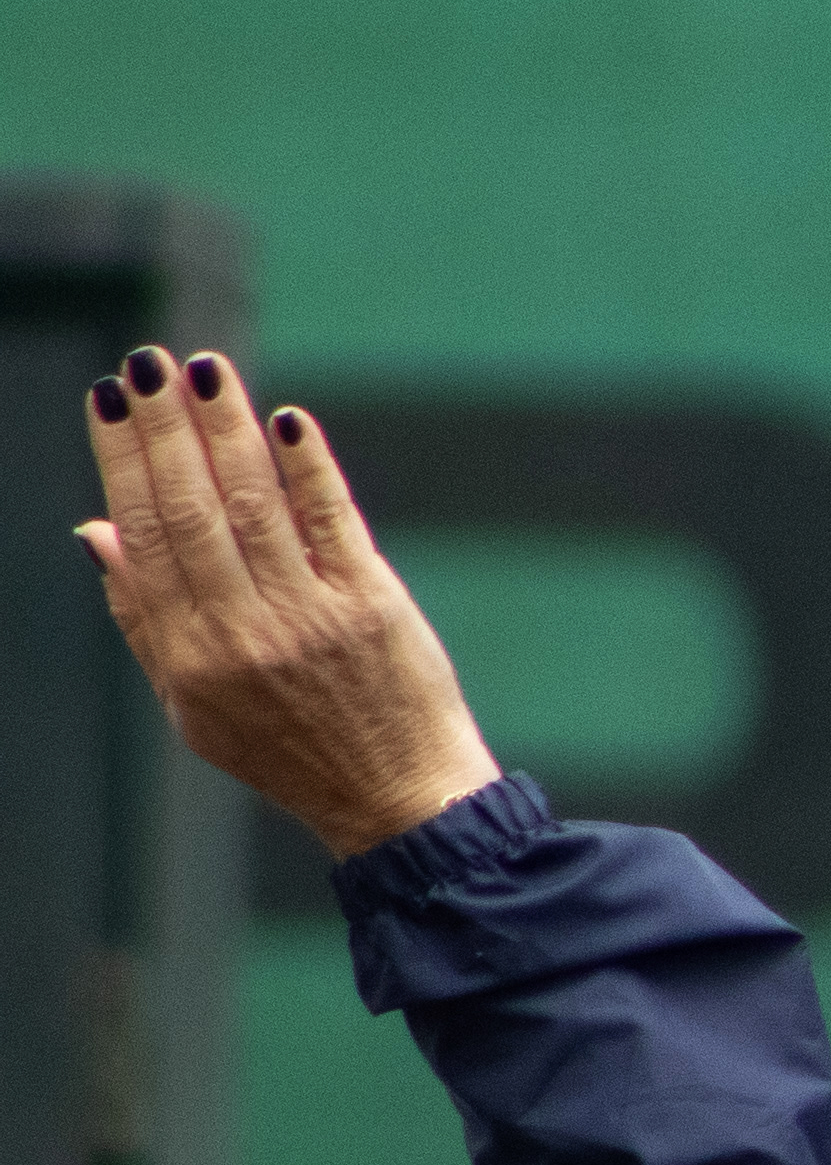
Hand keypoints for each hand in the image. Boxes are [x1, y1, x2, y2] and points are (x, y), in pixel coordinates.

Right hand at [78, 361, 501, 859]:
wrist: (399, 799)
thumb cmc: (288, 748)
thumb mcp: (192, 704)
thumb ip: (144, 618)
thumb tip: (97, 530)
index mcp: (188, 655)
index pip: (143, 536)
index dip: (122, 462)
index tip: (107, 400)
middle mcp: (242, 632)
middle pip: (190, 509)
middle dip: (164, 430)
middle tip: (146, 364)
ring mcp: (309, 616)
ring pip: (255, 504)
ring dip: (226, 430)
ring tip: (204, 371)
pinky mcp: (373, 604)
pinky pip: (332, 522)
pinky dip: (307, 468)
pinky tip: (285, 421)